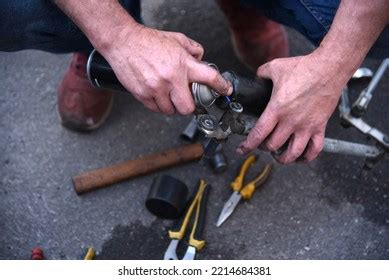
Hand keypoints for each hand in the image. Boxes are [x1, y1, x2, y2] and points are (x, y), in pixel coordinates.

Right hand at [102, 24, 231, 114]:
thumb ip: (193, 50)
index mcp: (182, 64)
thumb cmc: (148, 41)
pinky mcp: (142, 95)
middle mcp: (171, 78)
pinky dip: (158, 105)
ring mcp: (156, 89)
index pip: (209, 77)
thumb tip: (201, 60)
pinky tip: (156, 94)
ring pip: (170, 111)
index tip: (225, 90)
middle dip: (187, 106)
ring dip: (170, 105)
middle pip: (187, 108)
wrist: (123, 41)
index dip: (221, 86)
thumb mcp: (177, 39)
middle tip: (184, 99)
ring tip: (166, 93)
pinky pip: (155, 109)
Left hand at [237, 53, 347, 162]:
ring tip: (278, 157)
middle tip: (261, 145)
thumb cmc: (304, 67)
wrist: (330, 68)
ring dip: (283, 158)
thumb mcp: (276, 67)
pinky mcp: (320, 126)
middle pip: (273, 145)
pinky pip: (315, 149)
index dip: (248, 145)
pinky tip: (301, 157)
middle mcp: (291, 121)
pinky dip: (307, 157)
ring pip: (293, 153)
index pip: (259, 133)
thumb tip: (257, 77)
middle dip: (264, 148)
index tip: (242, 149)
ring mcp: (306, 126)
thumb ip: (262, 74)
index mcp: (277, 109)